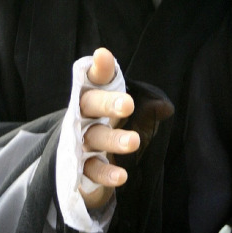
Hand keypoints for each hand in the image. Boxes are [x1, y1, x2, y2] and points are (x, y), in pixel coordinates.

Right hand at [80, 48, 139, 208]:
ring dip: (113, 139)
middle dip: (107, 104)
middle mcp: (81, 117)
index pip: (93, 79)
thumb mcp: (118, 110)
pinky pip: (92, 170)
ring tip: (134, 142)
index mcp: (91, 98)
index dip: (99, 69)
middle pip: (89, 105)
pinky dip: (106, 173)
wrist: (76, 162)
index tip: (103, 56)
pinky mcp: (80, 168)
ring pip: (94, 138)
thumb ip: (134, 100)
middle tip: (128, 104)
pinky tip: (121, 176)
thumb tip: (154, 98)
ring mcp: (79, 142)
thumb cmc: (103, 126)